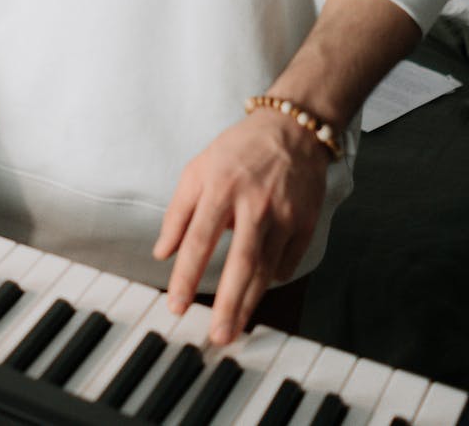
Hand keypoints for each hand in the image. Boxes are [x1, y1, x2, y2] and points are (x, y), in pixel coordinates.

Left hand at [153, 111, 327, 345]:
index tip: (176, 306)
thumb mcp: (197, 170)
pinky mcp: (305, 223)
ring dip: (249, 302)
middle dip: (228, 304)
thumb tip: (162, 252)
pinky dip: (273, 277)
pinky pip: (288, 262)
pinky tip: (259, 288)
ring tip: (234, 327)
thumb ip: (178, 213)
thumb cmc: (237, 151)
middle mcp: (254, 205)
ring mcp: (284, 215)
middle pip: (240, 264)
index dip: (185, 277)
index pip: (199, 241)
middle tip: (217, 336)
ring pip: (265, 269)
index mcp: (220, 188)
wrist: (290, 131)